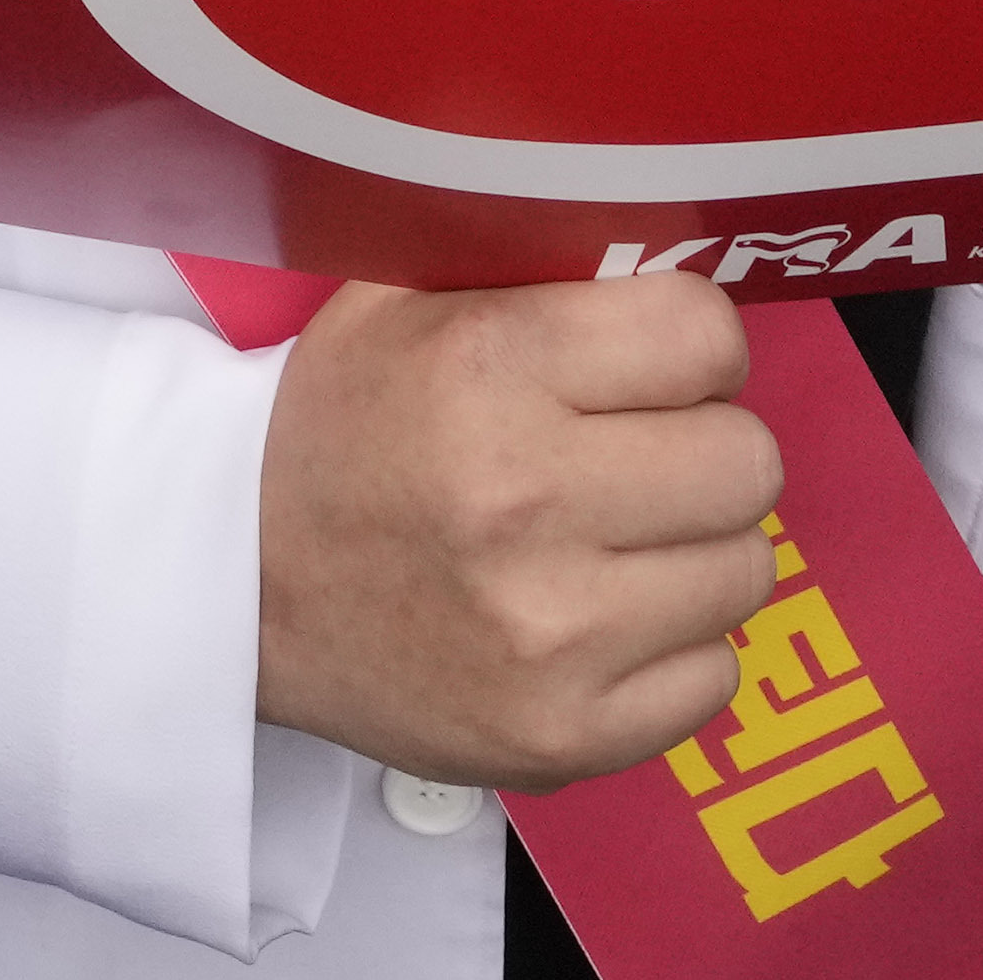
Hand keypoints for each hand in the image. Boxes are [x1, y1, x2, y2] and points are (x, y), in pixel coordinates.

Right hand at [248, 274, 791, 791]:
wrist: (234, 585)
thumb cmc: (339, 430)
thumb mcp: (401, 301)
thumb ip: (531, 261)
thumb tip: (671, 247)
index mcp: (489, 367)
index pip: (705, 335)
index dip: (689, 347)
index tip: (650, 370)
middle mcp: (526, 499)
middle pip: (747, 461)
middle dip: (701, 449)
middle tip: (635, 460)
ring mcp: (553, 633)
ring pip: (745, 571)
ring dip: (692, 552)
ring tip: (613, 545)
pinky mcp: (566, 735)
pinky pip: (714, 680)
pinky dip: (671, 651)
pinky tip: (599, 623)